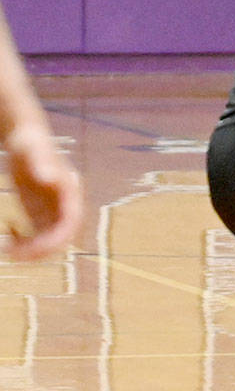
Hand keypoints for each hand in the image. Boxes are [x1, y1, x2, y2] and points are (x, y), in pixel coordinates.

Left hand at [5, 129, 81, 260]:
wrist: (24, 137)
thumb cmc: (29, 141)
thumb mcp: (32, 150)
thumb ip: (43, 163)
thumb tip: (51, 179)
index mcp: (71, 192)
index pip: (70, 224)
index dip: (54, 241)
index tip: (30, 251)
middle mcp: (66, 204)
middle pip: (61, 239)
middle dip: (39, 251)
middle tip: (11, 254)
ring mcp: (53, 209)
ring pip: (49, 241)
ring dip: (31, 250)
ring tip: (6, 247)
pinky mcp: (40, 211)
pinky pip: (38, 236)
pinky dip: (24, 240)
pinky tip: (9, 228)